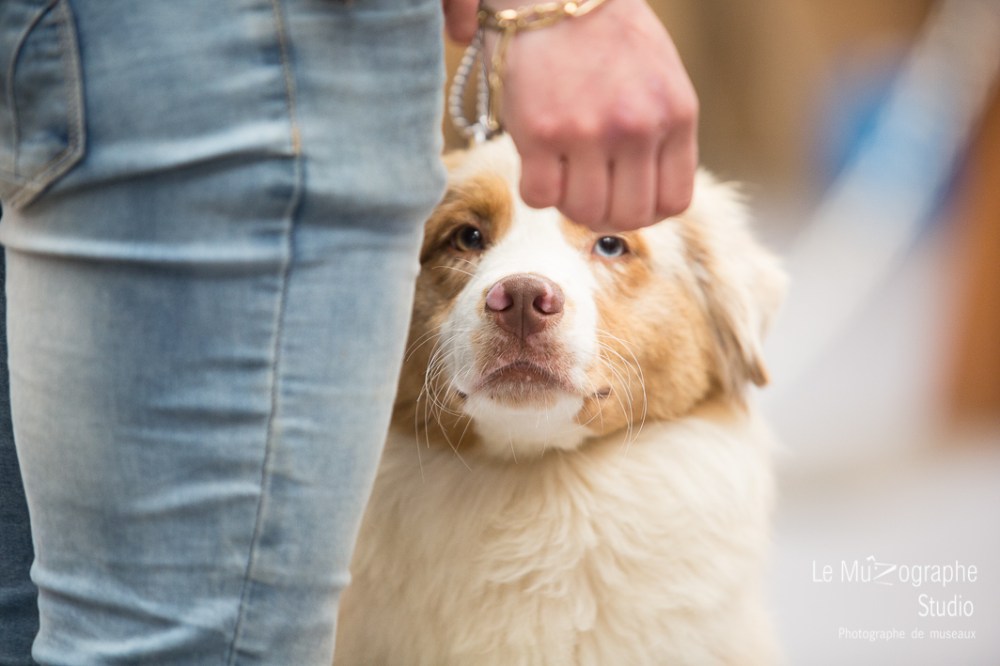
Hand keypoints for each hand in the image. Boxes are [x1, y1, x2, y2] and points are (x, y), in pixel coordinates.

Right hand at [444, 0, 697, 231]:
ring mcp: (589, 132)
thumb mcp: (656, 78)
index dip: (645, 211)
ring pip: (583, 213)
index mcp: (675, 114)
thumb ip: (657, 131)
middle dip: (604, 213)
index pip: (673, 202)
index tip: (622, 198)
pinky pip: (540, 198)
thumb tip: (641, 191)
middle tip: (584, 189)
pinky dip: (535, 190)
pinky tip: (535, 161)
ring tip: (560, 171)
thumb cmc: (600, 32)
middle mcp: (637, 127)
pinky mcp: (541, 132)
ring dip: (568, 202)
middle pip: (628, 217)